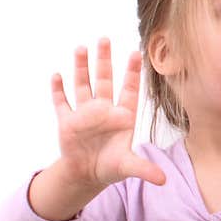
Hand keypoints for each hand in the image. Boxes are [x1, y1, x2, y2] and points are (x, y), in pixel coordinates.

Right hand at [51, 37, 166, 187]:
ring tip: (81, 48)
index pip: (129, 90)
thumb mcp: (128, 167)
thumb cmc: (111, 167)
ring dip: (81, 68)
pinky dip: (58, 91)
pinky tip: (57, 76)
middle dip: (104, 60)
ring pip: (83, 85)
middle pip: (104, 79)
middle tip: (104, 39)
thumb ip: (144, 169)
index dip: (132, 73)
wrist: (87, 174)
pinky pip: (62, 103)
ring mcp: (85, 114)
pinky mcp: (68, 122)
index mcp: (122, 117)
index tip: (136, 53)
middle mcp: (104, 110)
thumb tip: (163, 180)